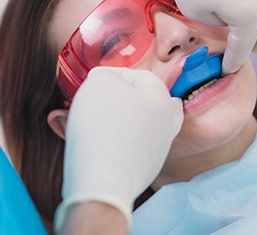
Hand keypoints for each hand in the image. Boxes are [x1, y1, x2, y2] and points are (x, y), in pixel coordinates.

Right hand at [56, 67, 182, 227]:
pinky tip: (97, 142)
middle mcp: (166, 122)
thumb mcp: (99, 82)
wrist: (103, 181)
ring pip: (135, 124)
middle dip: (115, 99)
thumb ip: (105, 75)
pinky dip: (114, 141)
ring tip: (90, 122)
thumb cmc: (102, 126)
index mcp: (161, 97)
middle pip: (140, 101)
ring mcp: (158, 147)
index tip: (91, 83)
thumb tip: (106, 81)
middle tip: (93, 102)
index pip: (136, 75)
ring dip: (113, 120)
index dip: (110, 75)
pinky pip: (129, 146)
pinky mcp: (146, 168)